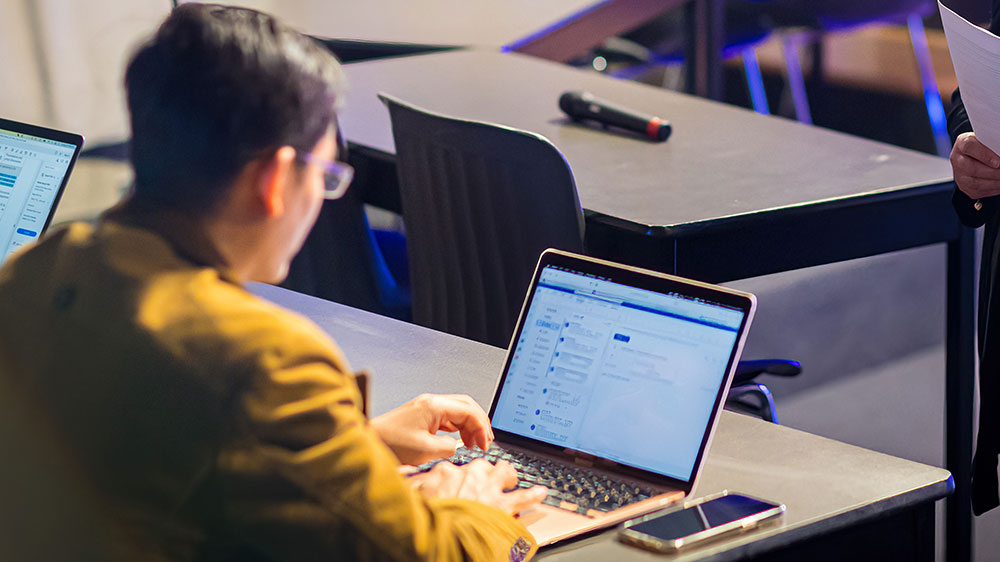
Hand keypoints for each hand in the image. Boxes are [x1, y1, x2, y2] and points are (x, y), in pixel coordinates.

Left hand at [371, 393, 493, 464]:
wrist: (367, 441)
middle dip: (479, 423)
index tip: (485, 443)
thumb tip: (458, 446)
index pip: (469, 411)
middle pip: (466, 406)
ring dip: (469, 426)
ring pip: (458, 411)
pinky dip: (458, 428)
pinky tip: (460, 441)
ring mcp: (427, 408)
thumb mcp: (425, 450)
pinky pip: (448, 418)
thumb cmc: (389, 444)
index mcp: (434, 406)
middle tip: (485, 442)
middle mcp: (431, 402)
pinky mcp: (423, 416)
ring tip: (474, 444)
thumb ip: (448, 447)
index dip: (481, 427)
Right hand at [409, 459, 546, 514]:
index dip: (457, 476)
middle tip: (482, 482)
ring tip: (511, 480)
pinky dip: (534, 494)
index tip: (456, 480)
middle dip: (484, 472)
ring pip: (504, 473)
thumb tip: (399, 477)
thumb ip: (409, 487)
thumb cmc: (425, 520)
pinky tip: (541, 492)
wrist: (439, 535)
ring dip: (508, 477)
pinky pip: (523, 496)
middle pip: (480, 466)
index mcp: (445, 473)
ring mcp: (488, 487)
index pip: (453, 468)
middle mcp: (469, 474)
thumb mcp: (411, 500)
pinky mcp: (504, 504)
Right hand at [951, 132, 999, 199]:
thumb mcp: (986, 140)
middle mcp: (957, 159)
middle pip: (972, 168)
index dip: (984, 155)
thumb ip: (992, 145)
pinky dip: (992, 189)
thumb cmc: (983, 146)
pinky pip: (978, 191)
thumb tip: (999, 153)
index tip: (998, 162)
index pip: (969, 147)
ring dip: (994, 183)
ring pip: (975, 183)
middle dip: (993, 172)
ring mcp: (959, 174)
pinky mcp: (964, 186)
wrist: (973, 155)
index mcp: (962, 143)